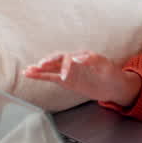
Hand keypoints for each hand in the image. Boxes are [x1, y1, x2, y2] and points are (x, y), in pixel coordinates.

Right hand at [23, 51, 139, 105]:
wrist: (114, 86)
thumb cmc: (112, 73)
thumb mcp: (106, 66)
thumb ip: (92, 60)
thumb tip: (76, 57)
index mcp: (81, 55)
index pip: (68, 57)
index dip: (64, 65)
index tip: (65, 76)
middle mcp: (72, 61)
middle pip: (56, 60)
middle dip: (47, 63)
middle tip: (39, 66)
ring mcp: (68, 71)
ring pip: (51, 69)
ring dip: (39, 69)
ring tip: (27, 70)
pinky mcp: (66, 81)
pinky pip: (51, 77)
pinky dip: (41, 76)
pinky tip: (30, 75)